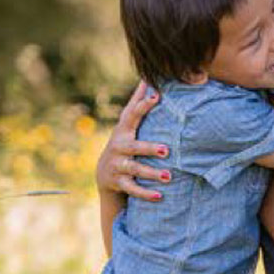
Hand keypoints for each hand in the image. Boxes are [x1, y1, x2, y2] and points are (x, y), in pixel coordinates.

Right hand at [95, 81, 170, 201]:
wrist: (104, 172)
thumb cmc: (124, 141)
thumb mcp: (127, 123)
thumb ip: (137, 102)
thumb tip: (147, 77)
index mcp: (124, 130)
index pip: (133, 115)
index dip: (143, 105)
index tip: (156, 96)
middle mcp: (119, 147)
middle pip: (134, 147)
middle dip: (149, 148)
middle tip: (166, 150)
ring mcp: (118, 165)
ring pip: (135, 169)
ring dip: (152, 173)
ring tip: (169, 176)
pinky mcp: (119, 182)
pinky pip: (132, 189)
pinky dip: (145, 193)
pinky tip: (159, 196)